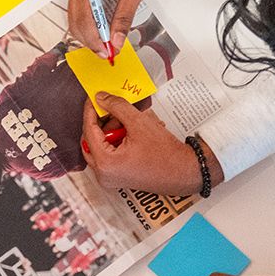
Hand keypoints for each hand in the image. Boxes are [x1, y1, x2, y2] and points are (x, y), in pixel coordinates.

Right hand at [66, 0, 150, 52]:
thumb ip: (124, 16)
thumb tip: (117, 40)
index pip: (86, 21)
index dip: (96, 41)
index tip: (108, 52)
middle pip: (76, 23)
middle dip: (91, 41)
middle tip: (108, 51)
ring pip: (74, 20)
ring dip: (89, 34)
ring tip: (107, 42)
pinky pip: (78, 11)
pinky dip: (88, 24)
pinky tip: (102, 29)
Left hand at [81, 92, 204, 193]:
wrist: (185, 172)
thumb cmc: (165, 153)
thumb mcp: (139, 123)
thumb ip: (117, 107)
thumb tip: (101, 98)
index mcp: (105, 163)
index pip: (89, 130)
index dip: (91, 111)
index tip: (94, 97)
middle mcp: (103, 175)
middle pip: (91, 140)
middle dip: (103, 122)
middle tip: (114, 108)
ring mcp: (110, 178)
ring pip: (101, 146)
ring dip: (113, 130)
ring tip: (132, 120)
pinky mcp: (119, 177)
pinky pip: (110, 155)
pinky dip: (119, 140)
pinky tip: (135, 131)